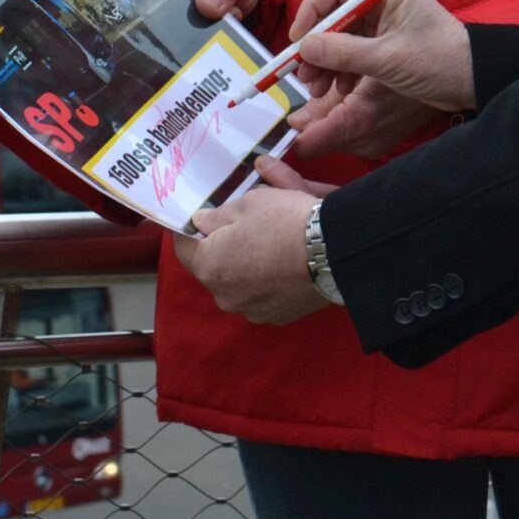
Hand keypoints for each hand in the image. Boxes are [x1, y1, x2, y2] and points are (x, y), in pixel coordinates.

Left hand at [176, 160, 329, 324]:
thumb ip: (217, 216)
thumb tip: (201, 223)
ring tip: (269, 238)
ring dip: (247, 261)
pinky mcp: (279, 316)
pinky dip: (267, 277)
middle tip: (242, 221)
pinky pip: (263, 292)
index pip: (183, 247)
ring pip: (240, 280)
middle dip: (222, 244)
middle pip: (214, 265)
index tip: (196, 216)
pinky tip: (284, 259)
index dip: (187, 228)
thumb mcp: (248, 202)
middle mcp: (225, 296)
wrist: (335, 252)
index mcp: (210, 266)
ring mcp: (253, 310)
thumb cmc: (285, 222)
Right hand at [287, 0, 474, 160]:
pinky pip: (352, 51)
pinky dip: (340, 68)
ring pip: (340, 36)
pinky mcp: (385, 43)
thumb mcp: (388, 59)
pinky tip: (337, 88)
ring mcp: (383, 22)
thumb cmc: (439, 61)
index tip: (297, 43)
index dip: (310, 14)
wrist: (475, 81)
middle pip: (333, 15)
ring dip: (325, 61)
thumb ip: (344, 52)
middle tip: (302, 74)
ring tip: (316, 88)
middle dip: (315, 45)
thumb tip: (304, 48)